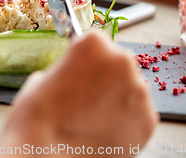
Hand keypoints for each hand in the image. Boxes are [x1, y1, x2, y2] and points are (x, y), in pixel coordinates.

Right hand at [0, 30, 157, 156]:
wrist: (46, 157)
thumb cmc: (37, 118)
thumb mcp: (41, 78)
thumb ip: (67, 69)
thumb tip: (75, 75)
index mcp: (92, 45)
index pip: (94, 40)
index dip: (83, 55)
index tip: (77, 65)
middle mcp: (122, 63)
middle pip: (116, 61)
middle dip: (102, 74)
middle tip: (81, 93)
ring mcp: (139, 93)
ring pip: (129, 86)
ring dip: (114, 95)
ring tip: (90, 114)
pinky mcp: (148, 121)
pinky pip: (137, 110)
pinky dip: (124, 117)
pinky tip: (102, 126)